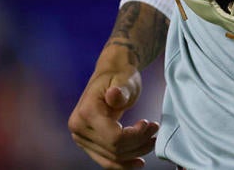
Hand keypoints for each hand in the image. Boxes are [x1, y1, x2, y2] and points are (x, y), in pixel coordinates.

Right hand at [68, 53, 159, 169]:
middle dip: (138, 144)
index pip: (114, 138)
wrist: (111, 72)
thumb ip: (121, 91)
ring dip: (134, 153)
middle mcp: (78, 127)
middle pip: (114, 150)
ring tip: (151, 141)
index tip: (149, 124)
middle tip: (155, 131)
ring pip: (111, 158)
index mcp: (86, 112)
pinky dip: (122, 163)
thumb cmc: (120, 75)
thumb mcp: (125, 80)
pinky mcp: (87, 142)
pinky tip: (137, 161)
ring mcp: (80, 137)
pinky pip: (105, 159)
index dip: (135, 136)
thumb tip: (114, 96)